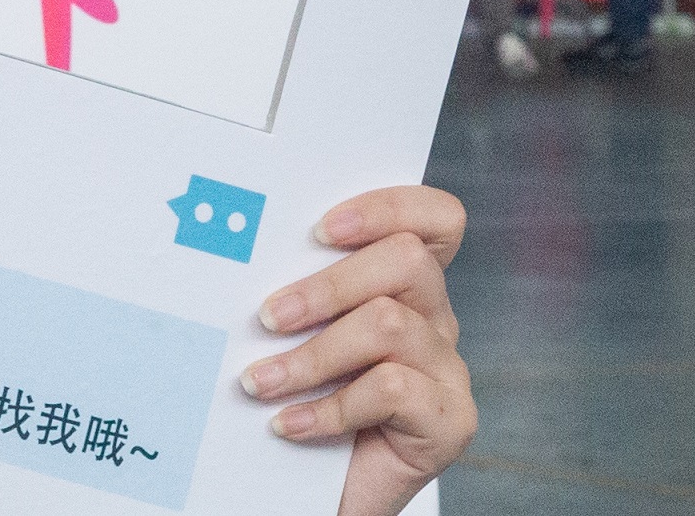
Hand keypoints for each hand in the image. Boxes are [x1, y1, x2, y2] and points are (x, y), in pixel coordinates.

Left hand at [243, 185, 472, 515]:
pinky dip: (328, 407)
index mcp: (406, 285)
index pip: (434, 219)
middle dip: (327, 285)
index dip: (385, 207)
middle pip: (407, 261)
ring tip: (261, 381)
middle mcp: (436, 320)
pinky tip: (289, 424)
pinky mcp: (450, 421)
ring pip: (389, 324)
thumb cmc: (304, 401)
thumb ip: (300, 291)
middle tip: (268, 317)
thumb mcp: (300, 334)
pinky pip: (392, 390)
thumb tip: (244, 251)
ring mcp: (448, 370)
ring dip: (312, 354)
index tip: (318, 230)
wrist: (314, 492)